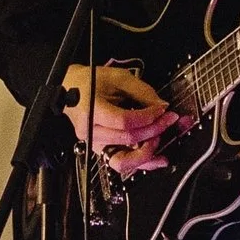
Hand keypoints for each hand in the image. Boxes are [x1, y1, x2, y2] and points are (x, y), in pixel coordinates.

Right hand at [61, 64, 178, 174]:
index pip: (124, 121)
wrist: (71, 88)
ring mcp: (94, 144)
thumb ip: (142, 91)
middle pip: (127, 139)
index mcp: (90, 110)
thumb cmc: (91, 81)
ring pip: (123, 160)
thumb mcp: (118, 77)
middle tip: (169, 120)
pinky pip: (122, 162)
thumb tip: (162, 106)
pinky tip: (157, 159)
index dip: (148, 117)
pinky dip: (141, 162)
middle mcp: (90, 132)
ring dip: (147, 152)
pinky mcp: (101, 149)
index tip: (162, 109)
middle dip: (154, 130)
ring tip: (161, 140)